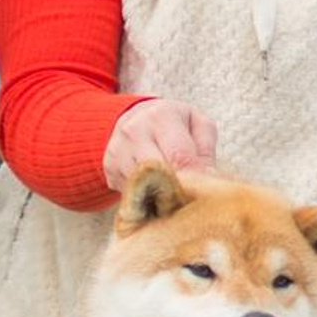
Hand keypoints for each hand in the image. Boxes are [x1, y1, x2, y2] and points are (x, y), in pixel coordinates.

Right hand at [101, 98, 218, 195]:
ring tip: (175, 197)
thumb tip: (207, 178)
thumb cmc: (174, 122)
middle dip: (177, 189)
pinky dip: (146, 197)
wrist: (136, 117)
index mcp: (160, 117)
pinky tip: (156, 193)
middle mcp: (134, 132)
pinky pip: (131, 192)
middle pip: (158, 174)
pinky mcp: (109, 170)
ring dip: (161, 196)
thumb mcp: (197, 123)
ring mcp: (117, 152)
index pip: (179, 156)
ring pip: (143, 186)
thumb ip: (206, 148)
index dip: (194, 178)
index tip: (204, 191)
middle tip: (190, 199)